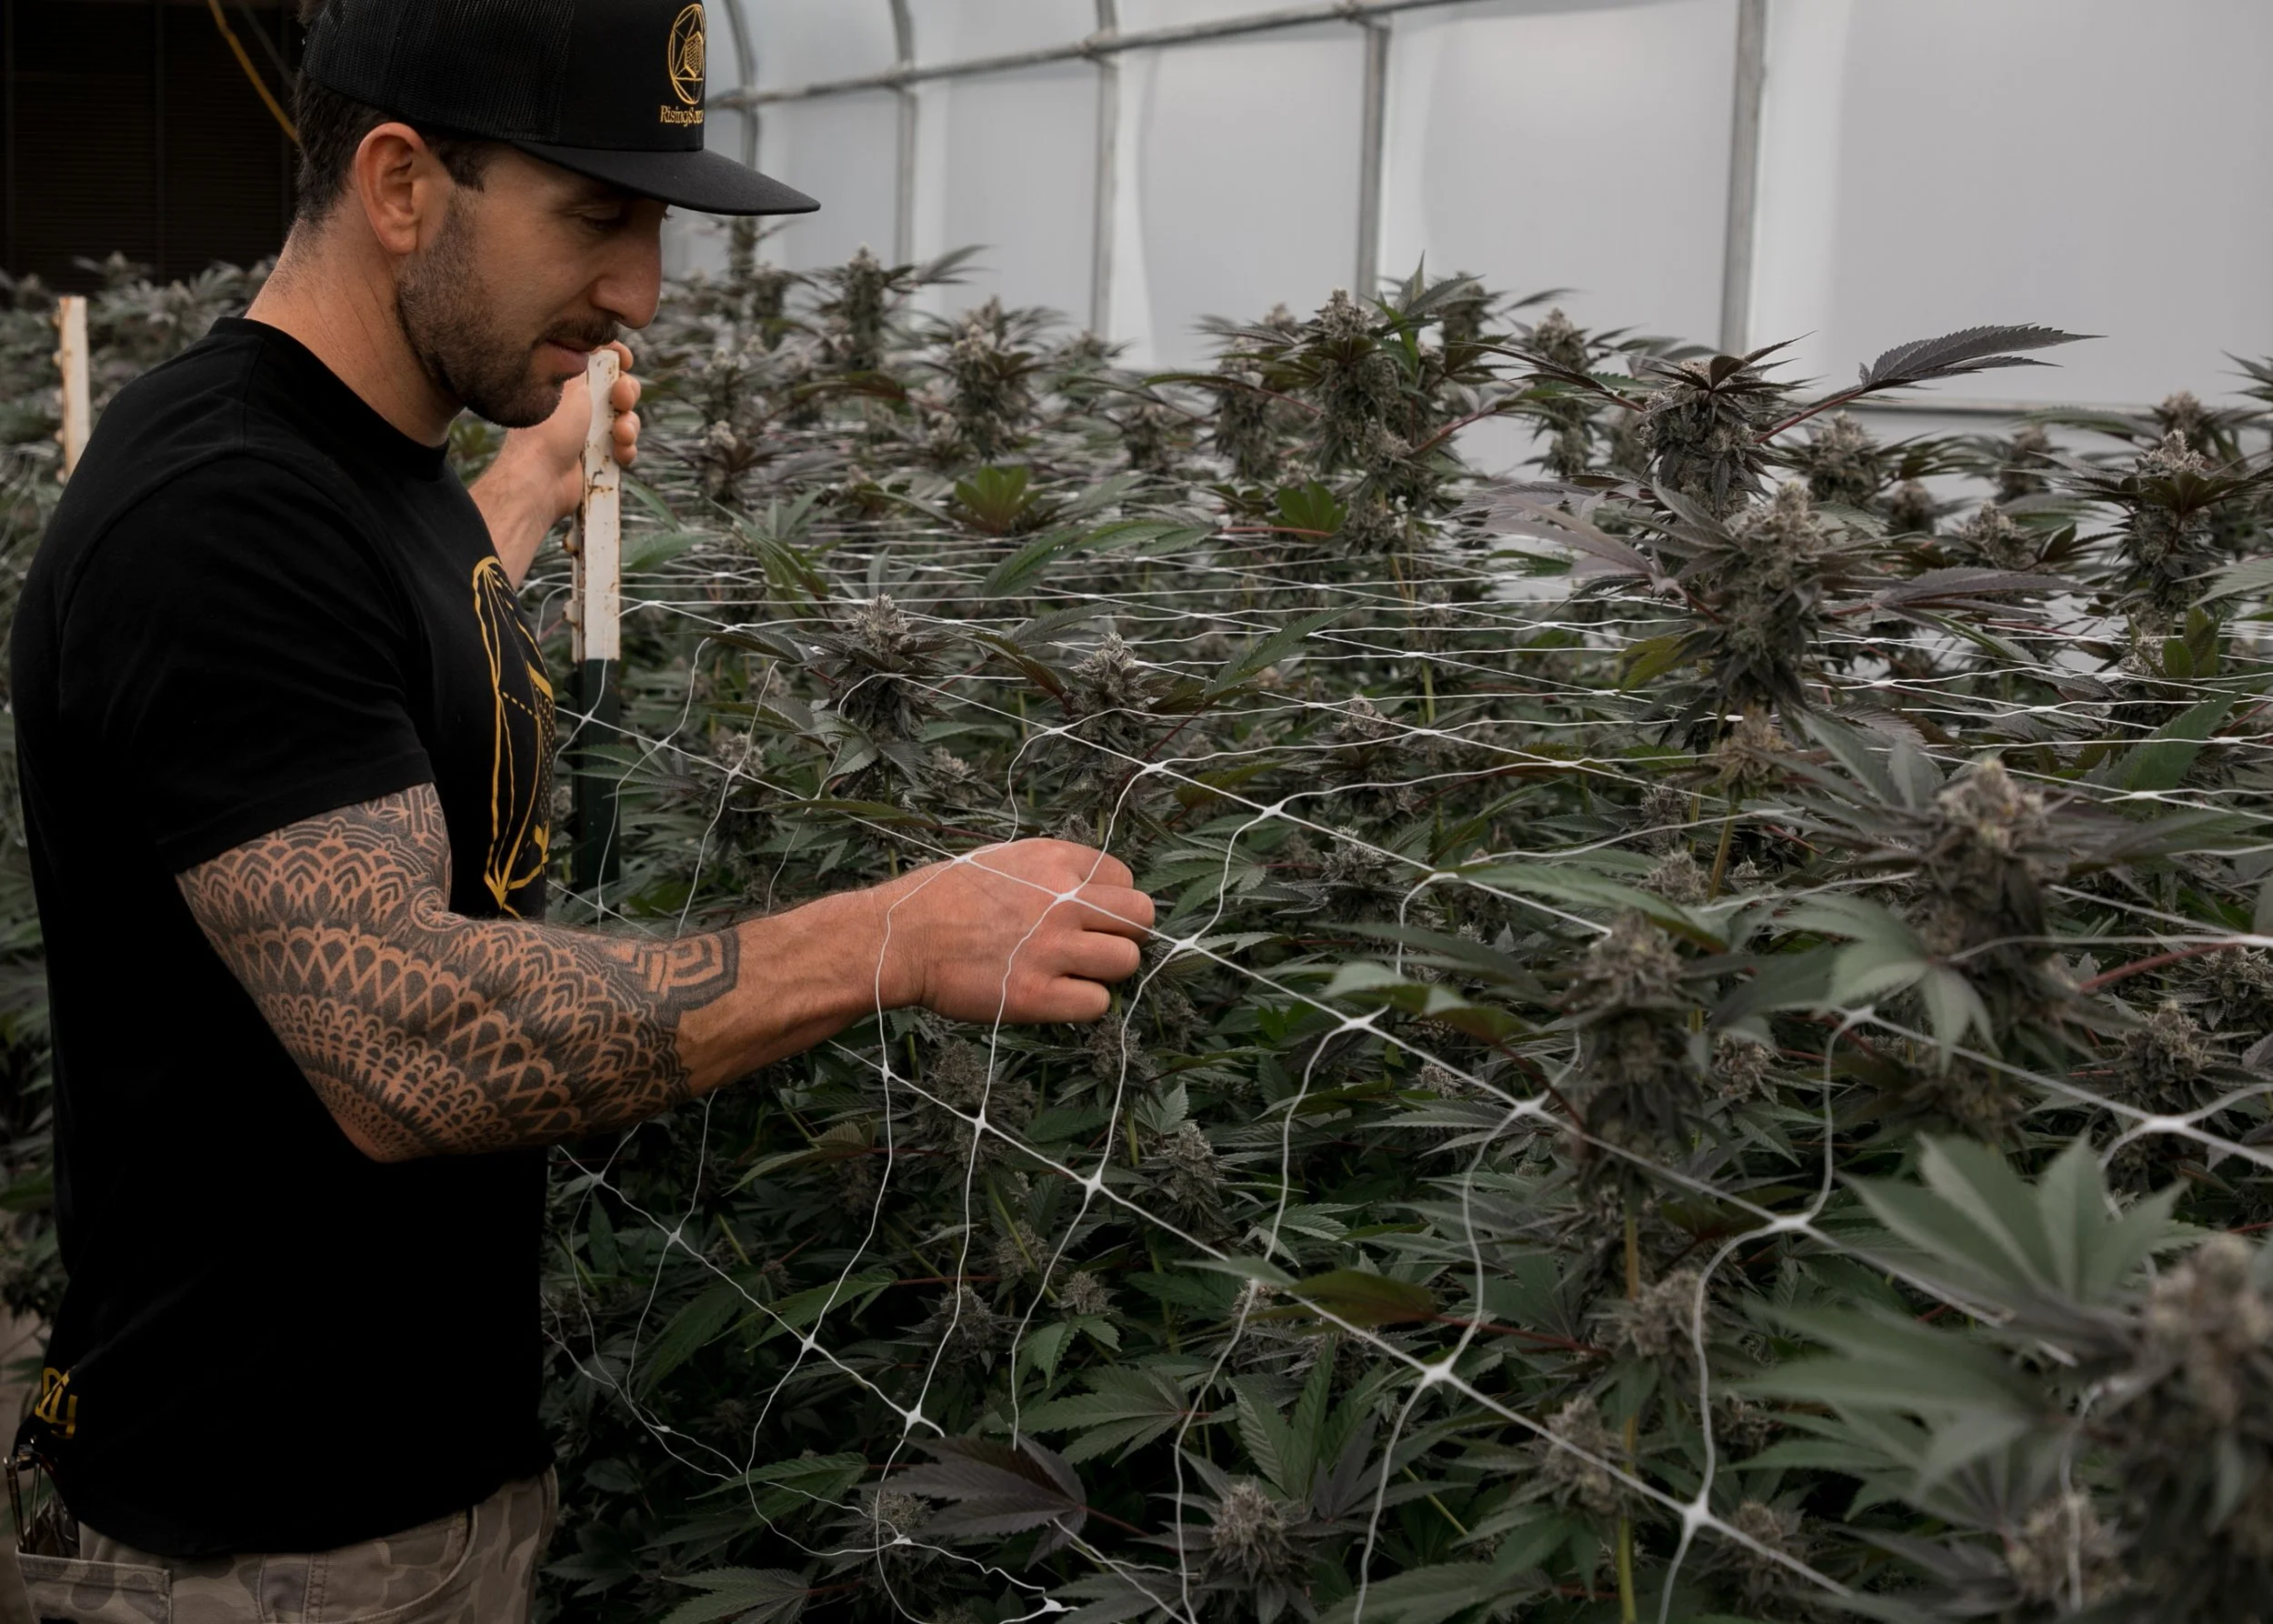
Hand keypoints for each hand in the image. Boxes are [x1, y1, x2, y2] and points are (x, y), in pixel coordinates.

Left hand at [504, 339, 643, 526]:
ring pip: (628, 421)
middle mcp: (582, 405)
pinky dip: (626, 450)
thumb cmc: (551, 429)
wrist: (543, 476)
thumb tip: (600, 343)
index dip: (617, 359)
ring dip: (629, 426)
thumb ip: (589, 362)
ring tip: (618, 435)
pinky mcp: (600, 458)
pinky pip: (626, 449)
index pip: (602, 362)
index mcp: (571, 383)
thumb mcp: (571, 384)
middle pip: (622, 390)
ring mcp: (592, 432)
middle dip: (627, 394)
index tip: (623, 360)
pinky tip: (617, 454)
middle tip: (620, 399)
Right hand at [875, 841, 1156, 1023]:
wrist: (899, 937)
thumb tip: (1092, 892)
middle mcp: (1062, 900)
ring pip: (1126, 961)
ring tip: (1075, 973)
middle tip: (1094, 946)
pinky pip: (1097, 1004)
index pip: (1124, 878)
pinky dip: (1083, 1004)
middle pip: (1140, 918)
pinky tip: (1056, 996)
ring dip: (1106, 971)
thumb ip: (1052, 872)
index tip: (1089, 915)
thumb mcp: (1004, 859)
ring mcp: (1051, 949)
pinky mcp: (1036, 995)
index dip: (1112, 900)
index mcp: (1054, 860)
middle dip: (1124, 934)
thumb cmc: (943, 898)